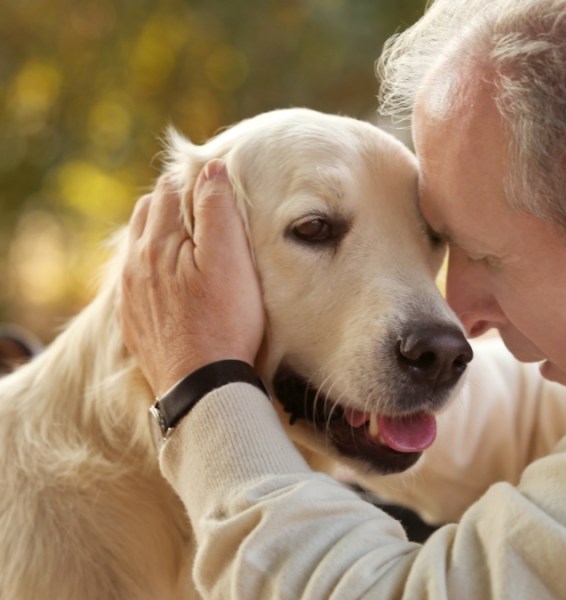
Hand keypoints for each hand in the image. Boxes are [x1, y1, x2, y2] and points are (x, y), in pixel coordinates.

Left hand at [118, 159, 264, 395]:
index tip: (217, 186)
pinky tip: (174, 279)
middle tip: (207, 210)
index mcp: (157, 241)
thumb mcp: (230, 259)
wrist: (202, 385)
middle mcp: (134, 263)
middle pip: (149, 212)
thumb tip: (210, 167)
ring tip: (191, 241)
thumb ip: (218, 208)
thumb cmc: (224, 321)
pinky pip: (136, 278)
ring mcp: (130, 293)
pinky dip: (153, 266)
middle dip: (175, 203)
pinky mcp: (133, 319)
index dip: (194, 181)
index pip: (169, 189)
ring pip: (139, 244)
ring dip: (161, 232)